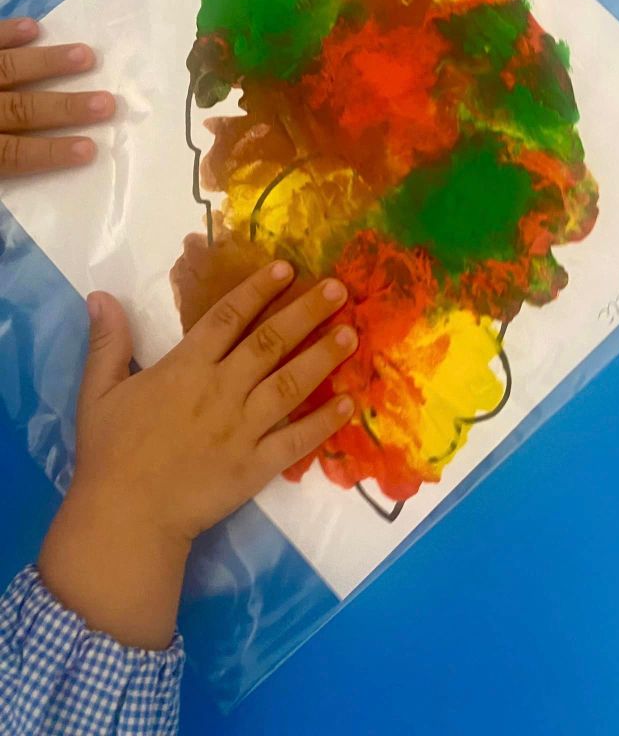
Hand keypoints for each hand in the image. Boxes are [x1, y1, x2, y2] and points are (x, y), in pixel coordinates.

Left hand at [0, 16, 114, 175]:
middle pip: (21, 109)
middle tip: (107, 103)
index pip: (15, 153)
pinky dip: (7, 32)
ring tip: (86, 56)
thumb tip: (30, 162)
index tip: (91, 150)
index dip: (51, 152)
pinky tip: (33, 27)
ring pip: (7, 69)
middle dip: (65, 106)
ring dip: (48, 63)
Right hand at [39, 260, 356, 647]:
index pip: (227, 317)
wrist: (125, 519)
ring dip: (323, 357)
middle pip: (270, 342)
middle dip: (307, 312)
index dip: (257, 289)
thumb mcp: (97, 393)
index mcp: (185, 368)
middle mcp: (221, 390)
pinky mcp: (256, 465)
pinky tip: (348, 403)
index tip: (286, 267)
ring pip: (290, 384)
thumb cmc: (110, 454)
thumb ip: (108, 343)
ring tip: (352, 334)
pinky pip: (297, 440)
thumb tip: (101, 295)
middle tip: (339, 289)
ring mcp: (243, 428)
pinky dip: (324, 423)